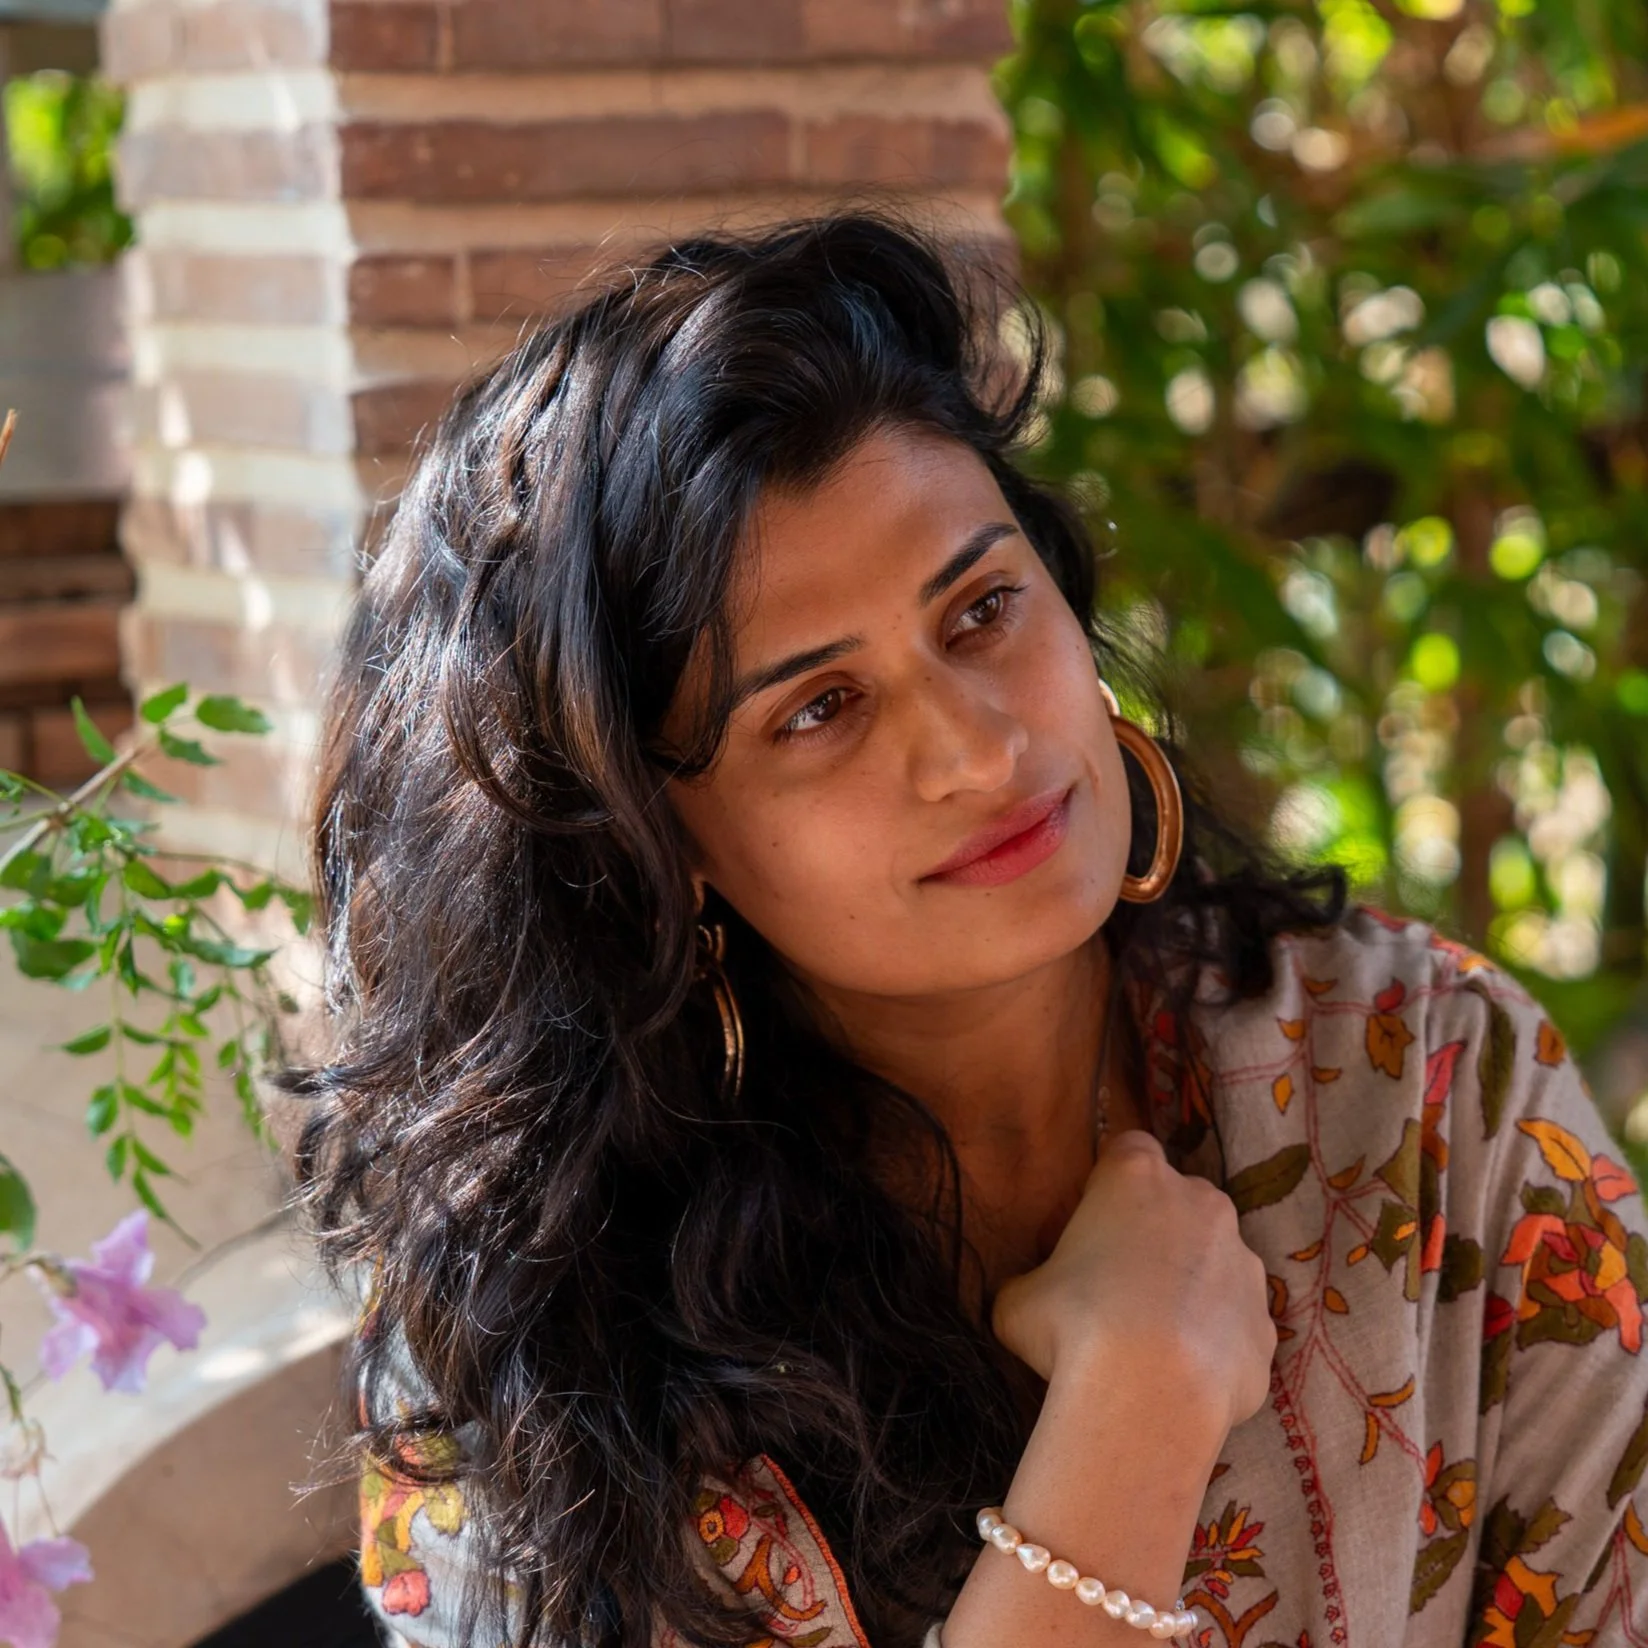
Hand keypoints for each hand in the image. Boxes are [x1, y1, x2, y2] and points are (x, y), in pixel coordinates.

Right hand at [990, 1129, 1274, 1444]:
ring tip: (1152, 1341)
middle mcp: (1201, 1204)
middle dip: (1156, 1232)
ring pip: (1215, 1262)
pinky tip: (1181, 1375)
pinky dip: (1212, 1342)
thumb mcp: (1018, 1297)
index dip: (1109, 1185)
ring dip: (1190, 1287)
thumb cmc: (1074, 1324)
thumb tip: (1037, 1296)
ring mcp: (1243, 1263)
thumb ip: (1035, 1280)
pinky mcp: (1265, 1324)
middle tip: (1118, 1284)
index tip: (1092, 1224)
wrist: (1150, 1395)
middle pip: (1180, 1201)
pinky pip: (1234, 1324)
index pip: (1128, 1149)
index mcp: (1137, 1176)